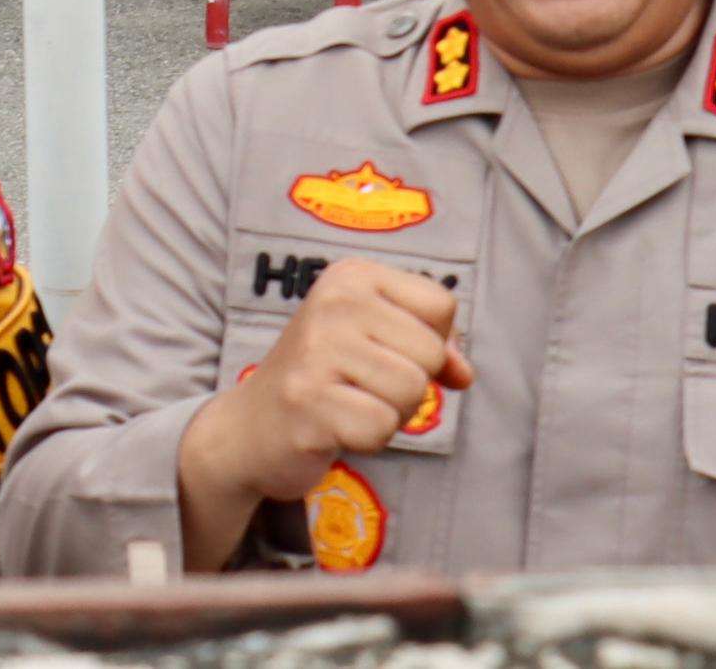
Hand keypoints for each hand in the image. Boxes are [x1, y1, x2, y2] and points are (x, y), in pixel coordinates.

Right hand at [173, 260, 467, 569]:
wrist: (251, 427)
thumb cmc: (324, 378)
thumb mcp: (376, 339)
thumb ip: (431, 345)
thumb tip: (463, 373)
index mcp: (351, 276)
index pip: (440, 306)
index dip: (433, 343)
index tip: (392, 354)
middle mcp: (332, 302)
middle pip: (429, 353)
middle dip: (409, 384)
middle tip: (363, 386)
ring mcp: (317, 351)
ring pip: (410, 392)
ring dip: (389, 414)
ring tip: (349, 404)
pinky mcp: (309, 402)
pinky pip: (381, 428)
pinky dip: (368, 439)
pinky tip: (336, 427)